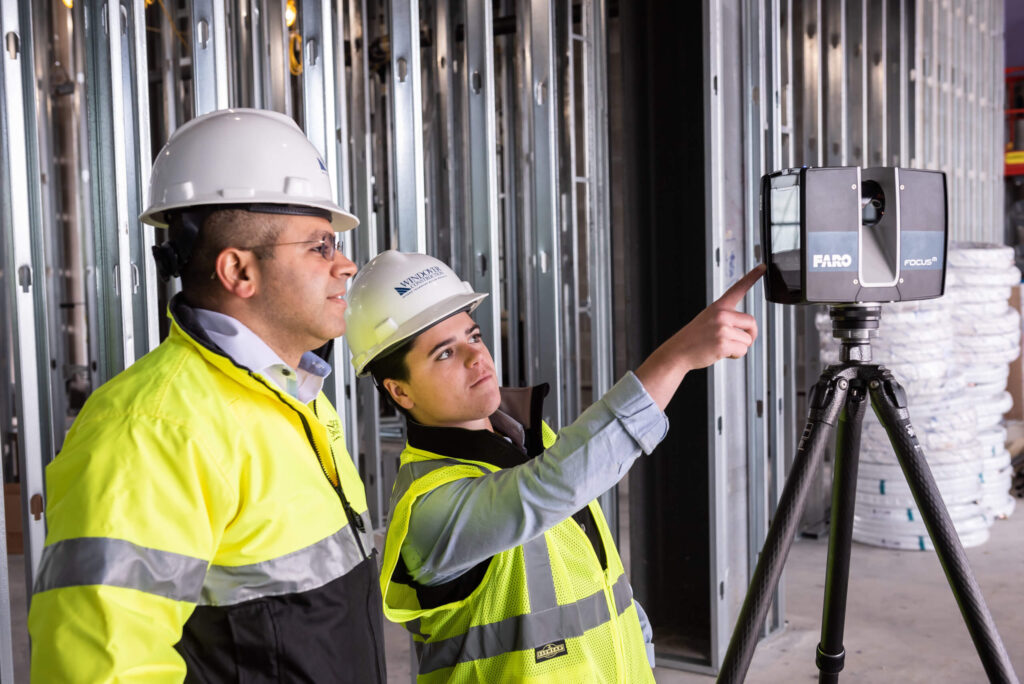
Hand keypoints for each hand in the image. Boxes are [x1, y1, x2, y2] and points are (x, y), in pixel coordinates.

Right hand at [635, 264, 764, 409]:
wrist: (678, 351)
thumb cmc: (693, 338)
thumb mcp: (707, 319)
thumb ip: (726, 319)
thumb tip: (747, 329)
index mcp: (718, 307)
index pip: (738, 288)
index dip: (752, 277)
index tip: (763, 267)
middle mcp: (721, 315)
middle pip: (752, 322)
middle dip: (750, 334)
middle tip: (738, 340)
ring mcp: (722, 328)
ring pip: (748, 339)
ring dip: (739, 347)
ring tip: (721, 346)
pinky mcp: (723, 343)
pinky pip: (742, 350)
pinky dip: (735, 355)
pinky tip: (721, 352)